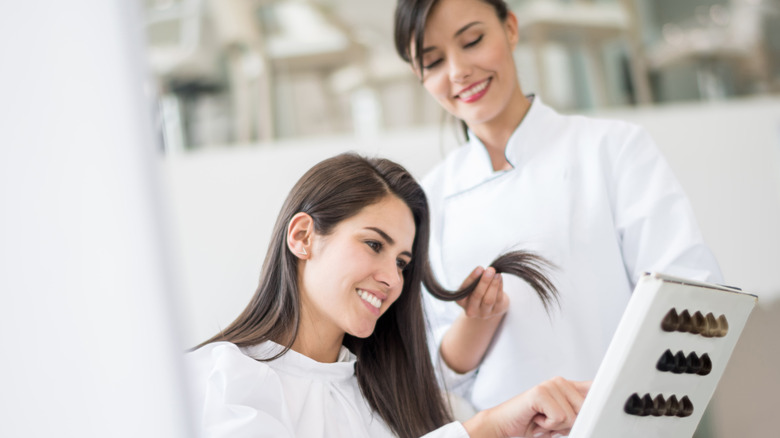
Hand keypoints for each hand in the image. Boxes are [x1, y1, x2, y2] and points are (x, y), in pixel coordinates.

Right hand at [457, 266, 508, 319]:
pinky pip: (498, 299)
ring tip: (497, 274)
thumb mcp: (472, 286)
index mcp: (461, 301)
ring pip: (489, 299)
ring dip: (494, 284)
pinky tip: (500, 278)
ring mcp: (483, 313)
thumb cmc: (478, 291)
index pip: (465, 289)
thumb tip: (486, 271)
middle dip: (484, 281)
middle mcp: (470, 309)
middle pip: (477, 295)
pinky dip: (500, 287)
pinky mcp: (496, 312)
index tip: (480, 268)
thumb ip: (476, 280)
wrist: (489, 305)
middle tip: (490, 270)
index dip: (472, 278)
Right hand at [465, 377, 590, 437]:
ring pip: (572, 416)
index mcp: (567, 386)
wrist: (505, 425)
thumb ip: (577, 414)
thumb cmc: (532, 423)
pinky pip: (558, 417)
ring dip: (556, 426)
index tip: (611, 399)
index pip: (594, 388)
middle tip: (550, 421)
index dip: (602, 398)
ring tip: (542, 420)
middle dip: (569, 423)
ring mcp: (549, 385)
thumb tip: (595, 415)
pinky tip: (536, 418)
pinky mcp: (539, 393)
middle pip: (584, 410)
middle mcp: (559, 382)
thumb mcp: (561, 421)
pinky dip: (547, 426)